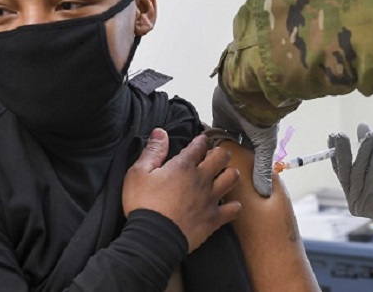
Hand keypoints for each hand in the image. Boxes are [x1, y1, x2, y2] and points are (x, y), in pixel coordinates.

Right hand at [123, 128, 241, 252]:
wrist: (153, 239)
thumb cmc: (143, 205)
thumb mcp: (137, 174)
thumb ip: (152, 151)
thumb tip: (160, 132)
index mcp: (183, 166)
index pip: (199, 145)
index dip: (201, 140)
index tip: (201, 141)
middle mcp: (201, 179)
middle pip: (222, 156)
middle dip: (220, 153)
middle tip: (215, 156)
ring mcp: (210, 198)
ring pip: (232, 178)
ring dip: (230, 174)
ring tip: (224, 176)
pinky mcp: (214, 218)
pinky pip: (234, 209)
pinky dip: (233, 206)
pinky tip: (228, 205)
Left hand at [211, 85, 277, 196]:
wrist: (249, 94)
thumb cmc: (261, 119)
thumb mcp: (264, 147)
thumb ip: (261, 169)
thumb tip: (264, 193)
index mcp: (257, 142)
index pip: (249, 160)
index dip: (241, 171)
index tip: (231, 185)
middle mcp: (244, 135)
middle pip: (233, 152)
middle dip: (225, 162)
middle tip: (213, 178)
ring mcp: (231, 125)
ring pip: (220, 142)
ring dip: (213, 151)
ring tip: (203, 169)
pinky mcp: (219, 118)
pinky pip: (211, 131)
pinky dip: (206, 139)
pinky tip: (197, 152)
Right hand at [330, 123, 372, 236]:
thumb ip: (371, 146)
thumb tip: (362, 125)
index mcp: (353, 187)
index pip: (340, 168)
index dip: (335, 152)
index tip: (333, 136)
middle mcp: (352, 197)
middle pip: (343, 172)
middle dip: (342, 151)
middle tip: (341, 135)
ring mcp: (358, 204)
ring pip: (357, 174)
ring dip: (363, 153)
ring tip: (370, 137)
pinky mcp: (368, 207)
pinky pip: (369, 180)